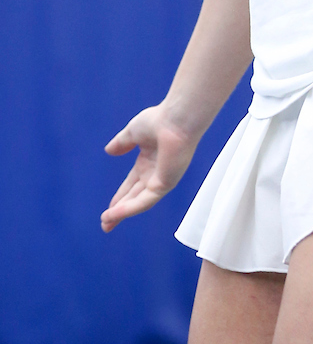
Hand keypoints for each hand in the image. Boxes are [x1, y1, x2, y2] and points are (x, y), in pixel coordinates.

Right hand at [101, 104, 198, 231]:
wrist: (175, 119)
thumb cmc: (159, 120)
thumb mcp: (133, 132)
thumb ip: (122, 142)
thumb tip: (109, 150)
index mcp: (149, 160)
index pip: (132, 183)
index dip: (120, 195)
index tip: (109, 208)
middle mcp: (156, 172)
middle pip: (135, 197)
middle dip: (120, 211)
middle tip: (106, 224)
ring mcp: (162, 179)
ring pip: (139, 202)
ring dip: (122, 213)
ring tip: (106, 223)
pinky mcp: (166, 184)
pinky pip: (145, 200)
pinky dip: (130, 208)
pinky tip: (116, 214)